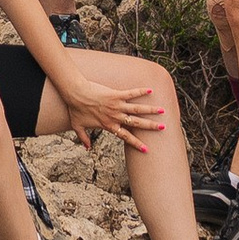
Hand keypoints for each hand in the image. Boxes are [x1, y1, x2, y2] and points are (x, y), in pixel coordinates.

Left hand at [53, 53, 174, 150]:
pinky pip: (131, 93)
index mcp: (108, 125)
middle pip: (136, 123)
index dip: (136, 144)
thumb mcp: (77, 126)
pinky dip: (140, 91)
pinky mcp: (116, 94)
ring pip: (137, 109)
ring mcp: (117, 105)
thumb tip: (87, 148)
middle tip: (163, 128)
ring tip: (162, 110)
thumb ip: (83, 138)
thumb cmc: (75, 109)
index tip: (146, 150)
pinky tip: (150, 90)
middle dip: (150, 126)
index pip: (126, 137)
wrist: (75, 93)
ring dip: (150, 110)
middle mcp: (115, 116)